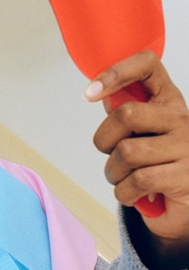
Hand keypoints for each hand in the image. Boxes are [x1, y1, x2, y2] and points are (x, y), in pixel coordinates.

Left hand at [84, 50, 188, 247]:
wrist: (187, 204)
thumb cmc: (158, 163)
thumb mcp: (143, 132)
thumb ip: (124, 112)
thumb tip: (99, 93)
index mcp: (168, 100)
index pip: (147, 65)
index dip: (115, 72)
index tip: (90, 93)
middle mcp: (182, 119)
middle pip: (126, 114)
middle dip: (104, 139)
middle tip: (110, 153)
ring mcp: (186, 147)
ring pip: (127, 152)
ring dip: (113, 172)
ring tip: (122, 177)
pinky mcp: (185, 178)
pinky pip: (138, 180)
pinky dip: (124, 192)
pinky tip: (133, 193)